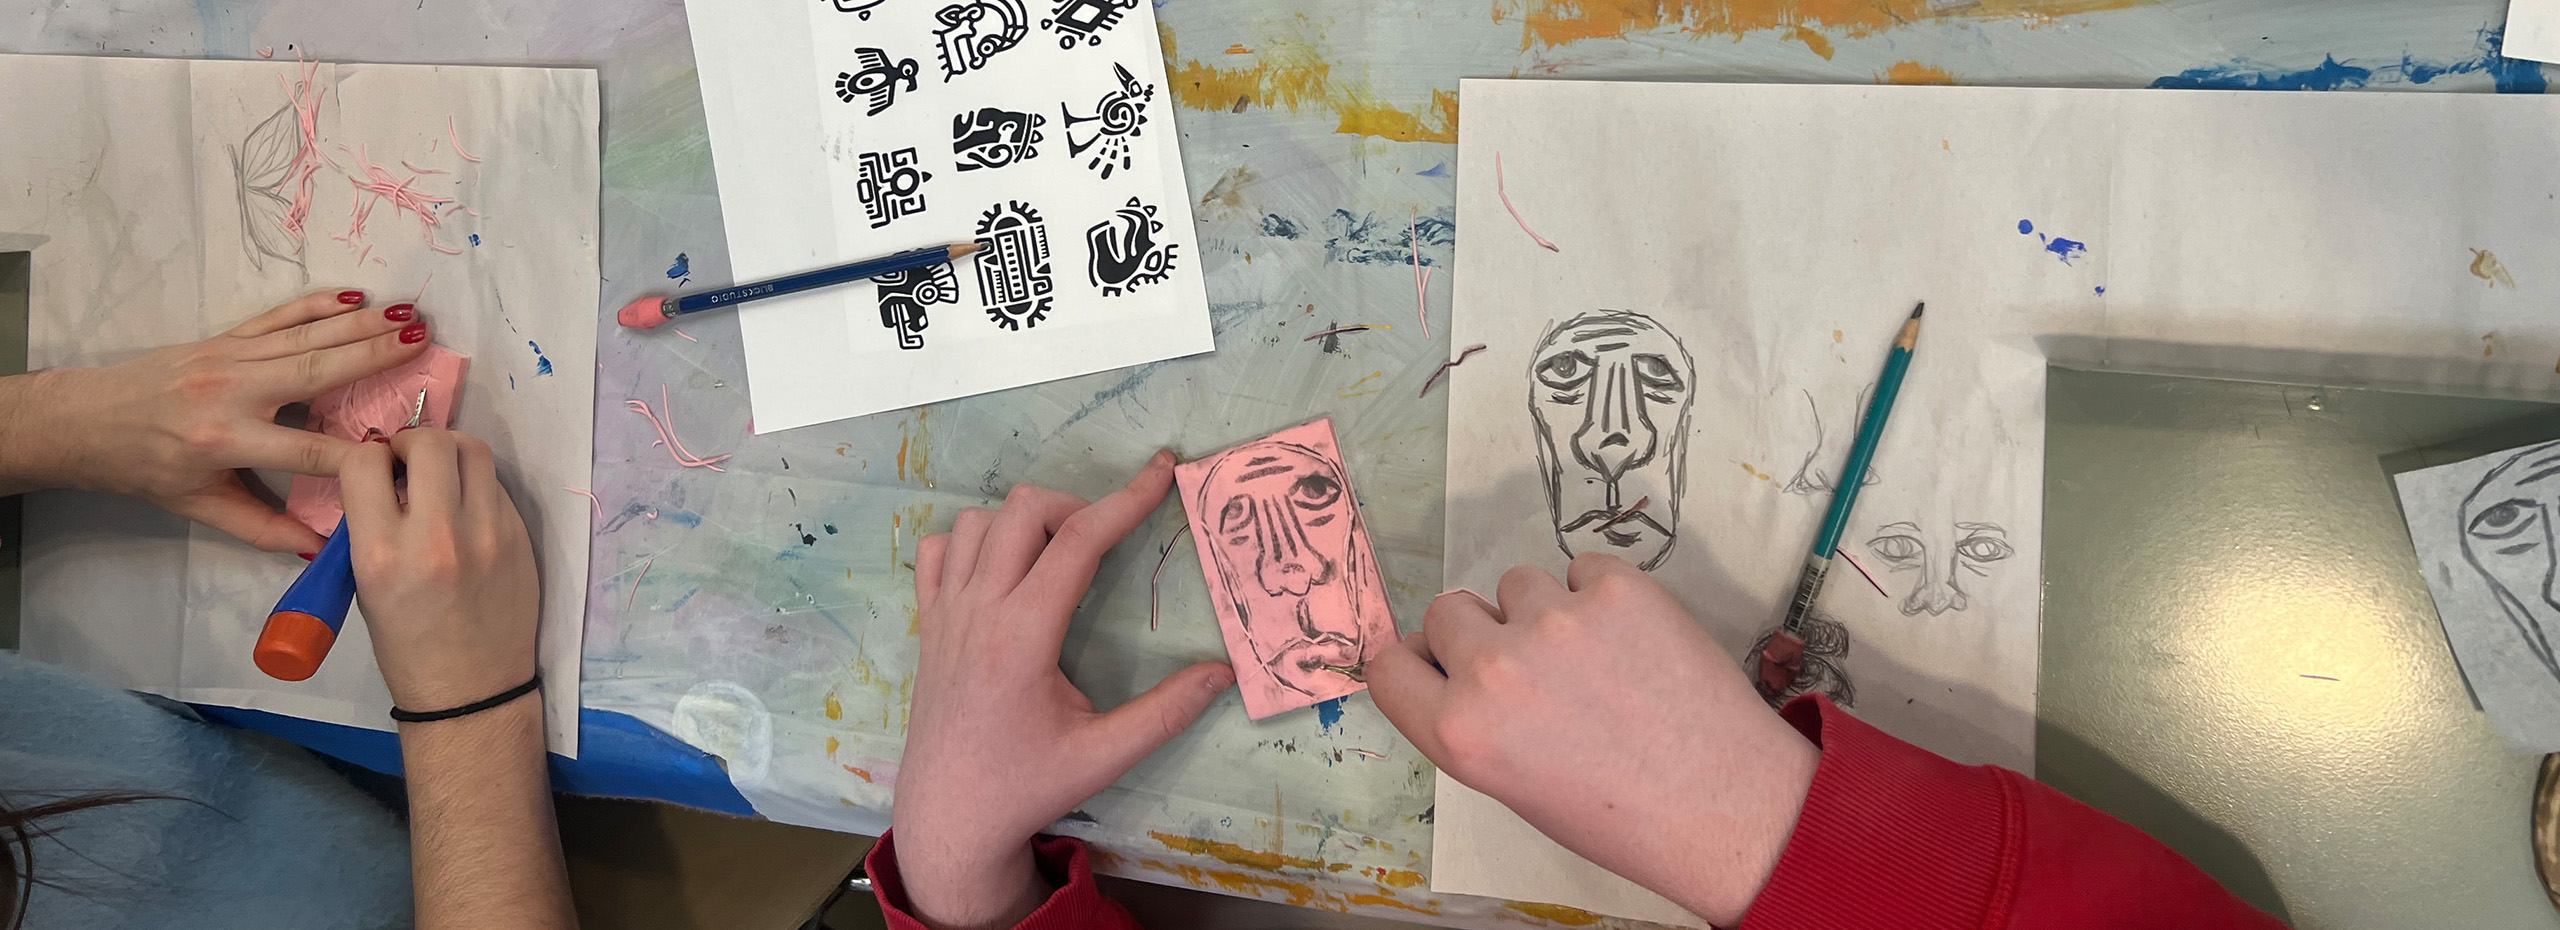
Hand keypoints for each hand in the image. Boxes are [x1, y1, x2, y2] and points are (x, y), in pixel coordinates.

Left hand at [0, 289, 428, 552]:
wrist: (86, 421)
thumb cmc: (145, 469)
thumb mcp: (200, 507)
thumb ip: (263, 528)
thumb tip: (323, 549)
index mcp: (226, 441)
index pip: (307, 450)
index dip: (358, 455)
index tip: (404, 451)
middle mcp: (231, 392)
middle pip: (317, 371)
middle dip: (373, 355)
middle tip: (424, 340)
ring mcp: (228, 357)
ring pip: (306, 336)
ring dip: (360, 324)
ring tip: (409, 314)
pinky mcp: (223, 337)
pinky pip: (279, 317)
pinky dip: (317, 304)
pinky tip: (355, 297)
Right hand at [341, 428, 539, 711]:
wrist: (471, 689)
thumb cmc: (406, 645)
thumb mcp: (366, 585)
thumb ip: (372, 525)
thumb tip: (385, 474)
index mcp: (383, 554)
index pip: (365, 463)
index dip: (365, 458)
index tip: (372, 472)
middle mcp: (439, 536)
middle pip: (430, 441)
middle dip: (412, 442)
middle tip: (407, 463)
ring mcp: (488, 534)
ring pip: (474, 450)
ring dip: (449, 452)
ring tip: (439, 475)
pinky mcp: (520, 537)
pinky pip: (496, 485)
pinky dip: (476, 484)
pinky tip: (465, 507)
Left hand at [894, 451, 1234, 929]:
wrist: (948, 817)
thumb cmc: (1026, 788)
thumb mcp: (1104, 757)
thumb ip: (1166, 713)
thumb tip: (1223, 673)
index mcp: (1024, 637)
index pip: (1080, 541)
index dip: (1127, 498)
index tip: (1161, 470)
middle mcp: (979, 612)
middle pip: (1024, 509)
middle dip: (1076, 506)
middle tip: (1106, 542)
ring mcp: (946, 615)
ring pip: (978, 521)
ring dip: (1024, 523)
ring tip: (1057, 558)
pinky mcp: (928, 626)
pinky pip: (938, 551)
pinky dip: (971, 542)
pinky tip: (1001, 572)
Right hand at [1366, 554, 1820, 926]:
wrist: (1725, 805)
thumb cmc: (1619, 815)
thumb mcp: (1513, 785)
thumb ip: (1471, 721)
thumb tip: (1457, 660)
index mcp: (1459, 733)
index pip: (1389, 665)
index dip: (1420, 665)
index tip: (1446, 669)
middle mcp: (1495, 671)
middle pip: (1447, 611)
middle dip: (1482, 633)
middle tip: (1534, 671)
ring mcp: (1556, 621)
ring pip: (1517, 582)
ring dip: (1542, 610)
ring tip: (1595, 661)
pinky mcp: (1617, 588)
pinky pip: (1582, 569)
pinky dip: (1601, 597)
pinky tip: (1632, 644)